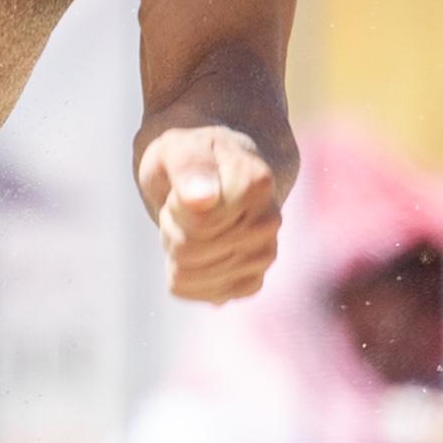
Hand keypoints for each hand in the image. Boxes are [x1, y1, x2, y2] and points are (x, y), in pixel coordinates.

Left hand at [139, 123, 284, 305]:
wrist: (218, 170)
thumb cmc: (193, 155)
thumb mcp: (179, 148)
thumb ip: (189, 167)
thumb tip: (202, 199)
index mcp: (257, 184)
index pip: (197, 224)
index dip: (174, 208)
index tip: (183, 188)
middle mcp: (269, 223)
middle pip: (188, 252)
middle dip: (172, 230)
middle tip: (183, 207)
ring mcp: (264, 257)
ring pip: (188, 277)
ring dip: (176, 252)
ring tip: (193, 224)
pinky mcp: (251, 282)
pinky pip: (200, 294)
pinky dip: (187, 276)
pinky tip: (199, 249)